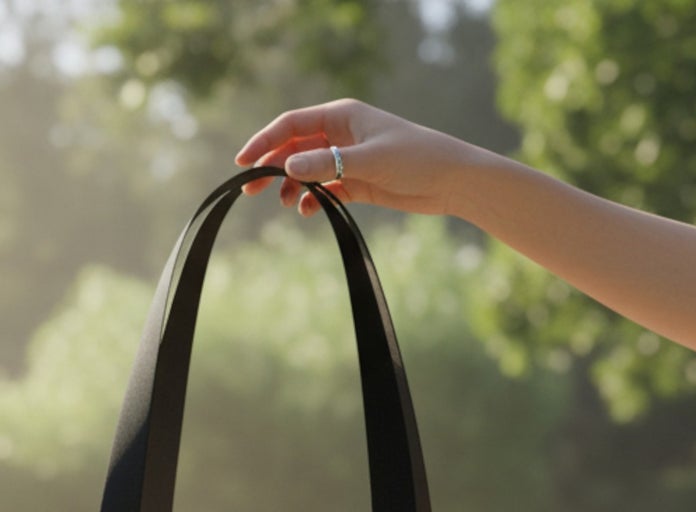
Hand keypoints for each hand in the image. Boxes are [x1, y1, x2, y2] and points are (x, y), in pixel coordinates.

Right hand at [235, 99, 467, 216]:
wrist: (451, 179)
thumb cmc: (415, 158)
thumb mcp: (368, 161)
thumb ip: (326, 164)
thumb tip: (287, 168)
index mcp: (341, 116)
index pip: (291, 124)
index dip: (264, 141)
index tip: (244, 162)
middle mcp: (341, 135)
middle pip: (294, 148)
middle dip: (272, 167)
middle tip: (250, 190)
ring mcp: (348, 159)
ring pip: (307, 171)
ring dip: (291, 187)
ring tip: (285, 206)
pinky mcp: (357, 182)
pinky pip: (324, 189)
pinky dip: (313, 199)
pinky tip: (307, 211)